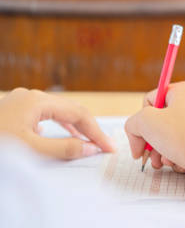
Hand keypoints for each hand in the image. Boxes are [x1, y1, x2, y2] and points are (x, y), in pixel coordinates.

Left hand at [0, 88, 114, 159]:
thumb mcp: (30, 150)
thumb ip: (64, 148)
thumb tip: (91, 148)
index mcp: (37, 101)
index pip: (78, 113)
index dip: (96, 132)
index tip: (108, 147)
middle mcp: (30, 96)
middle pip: (70, 110)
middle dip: (88, 129)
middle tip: (103, 146)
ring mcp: (21, 103)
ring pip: (58, 113)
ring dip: (74, 128)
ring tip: (88, 143)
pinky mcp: (14, 112)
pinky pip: (45, 116)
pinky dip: (58, 127)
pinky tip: (61, 136)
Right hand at [124, 82, 184, 186]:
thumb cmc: (183, 136)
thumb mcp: (146, 123)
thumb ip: (133, 123)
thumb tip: (136, 134)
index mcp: (183, 91)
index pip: (151, 99)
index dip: (142, 118)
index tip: (141, 133)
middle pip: (161, 122)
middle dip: (151, 142)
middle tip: (148, 155)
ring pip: (172, 138)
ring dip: (162, 153)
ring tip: (164, 162)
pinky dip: (178, 158)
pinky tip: (180, 164)